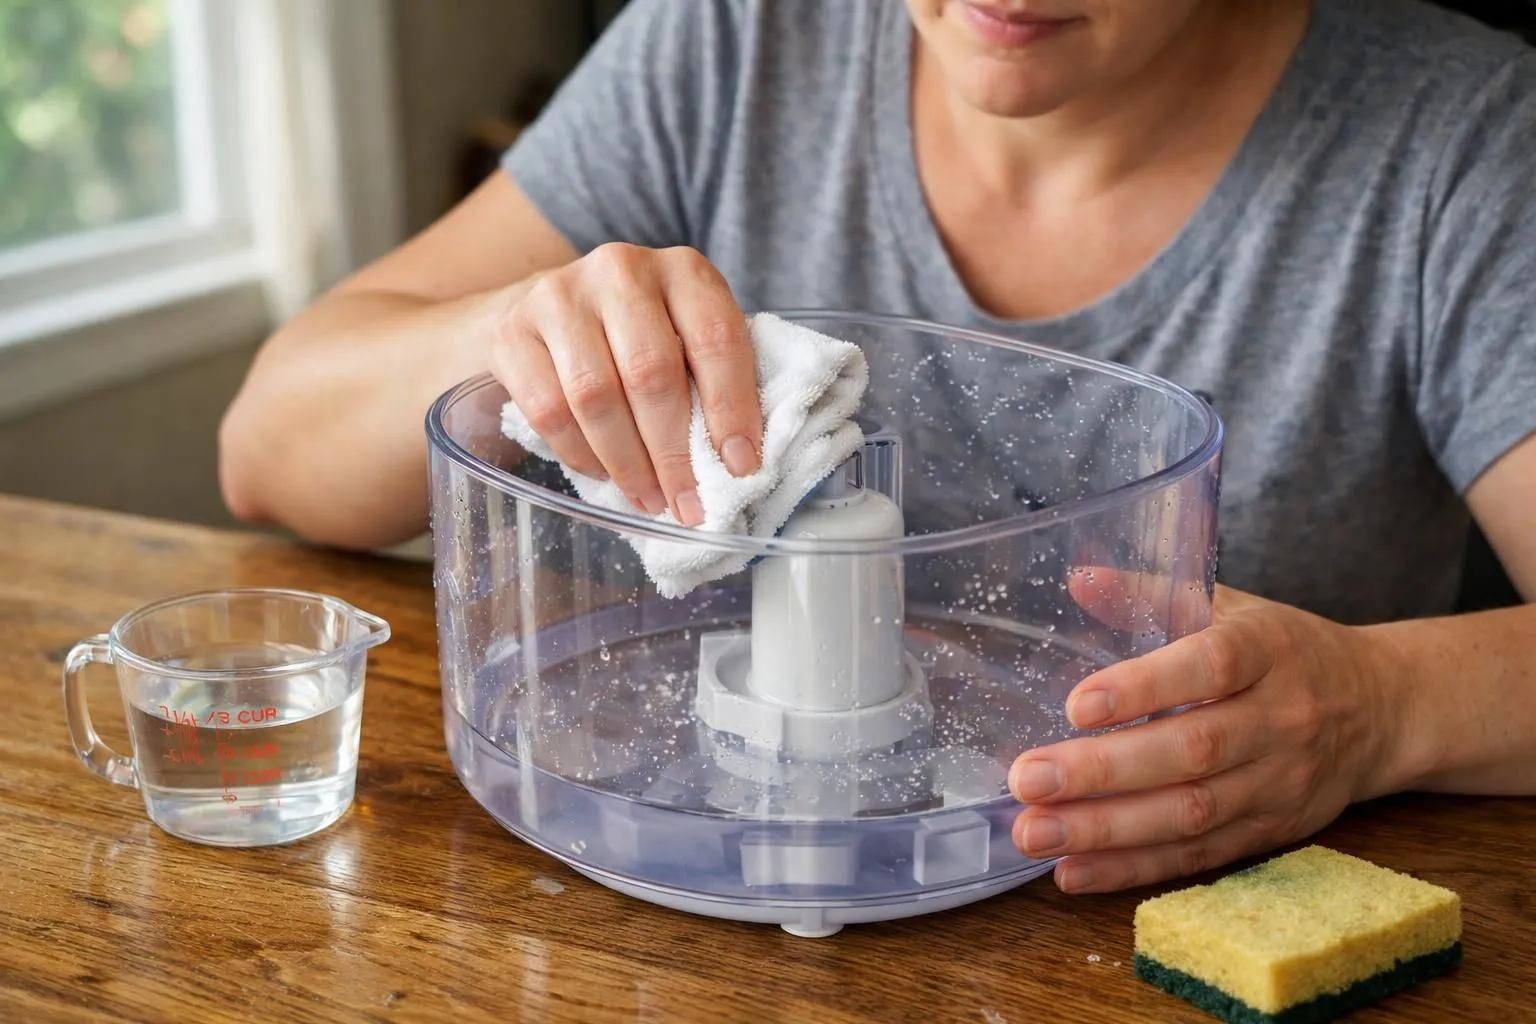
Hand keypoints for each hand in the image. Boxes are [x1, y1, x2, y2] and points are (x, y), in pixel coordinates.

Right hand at [489, 243, 762, 524]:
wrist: (549, 309)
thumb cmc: (639, 335)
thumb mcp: (687, 337)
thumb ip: (713, 381)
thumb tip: (738, 464)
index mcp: (683, 270)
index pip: (715, 339)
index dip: (731, 409)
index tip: (740, 467)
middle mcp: (621, 271)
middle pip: (651, 373)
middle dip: (674, 454)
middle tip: (689, 504)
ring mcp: (559, 296)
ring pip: (596, 397)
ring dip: (628, 464)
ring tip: (650, 500)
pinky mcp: (512, 332)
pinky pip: (549, 410)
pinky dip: (581, 455)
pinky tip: (605, 475)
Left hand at [1007, 580, 1399, 892]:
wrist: (1383, 710)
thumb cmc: (1286, 651)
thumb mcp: (1231, 606)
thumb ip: (1152, 592)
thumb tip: (1077, 577)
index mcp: (1267, 650)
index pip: (1208, 667)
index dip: (1144, 687)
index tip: (1076, 704)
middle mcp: (1279, 719)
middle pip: (1192, 751)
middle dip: (1103, 772)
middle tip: (1028, 780)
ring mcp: (1279, 783)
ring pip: (1192, 814)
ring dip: (1106, 830)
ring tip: (1035, 831)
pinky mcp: (1271, 832)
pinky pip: (1198, 857)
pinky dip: (1133, 869)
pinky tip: (1073, 871)